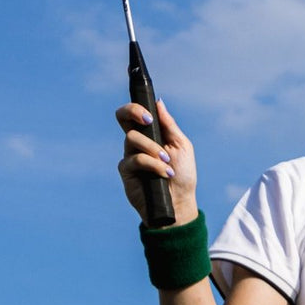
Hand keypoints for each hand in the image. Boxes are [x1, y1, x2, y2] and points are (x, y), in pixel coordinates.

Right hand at [115, 100, 198, 224]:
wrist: (179, 202)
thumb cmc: (182, 174)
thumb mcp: (181, 145)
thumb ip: (169, 125)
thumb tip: (159, 102)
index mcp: (151, 133)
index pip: (136, 113)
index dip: (136, 106)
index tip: (150, 114)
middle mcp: (137, 142)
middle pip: (122, 116)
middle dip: (132, 111)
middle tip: (148, 121)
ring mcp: (130, 155)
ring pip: (131, 138)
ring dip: (152, 148)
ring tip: (167, 162)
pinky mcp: (126, 171)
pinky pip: (135, 159)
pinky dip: (152, 164)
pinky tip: (164, 172)